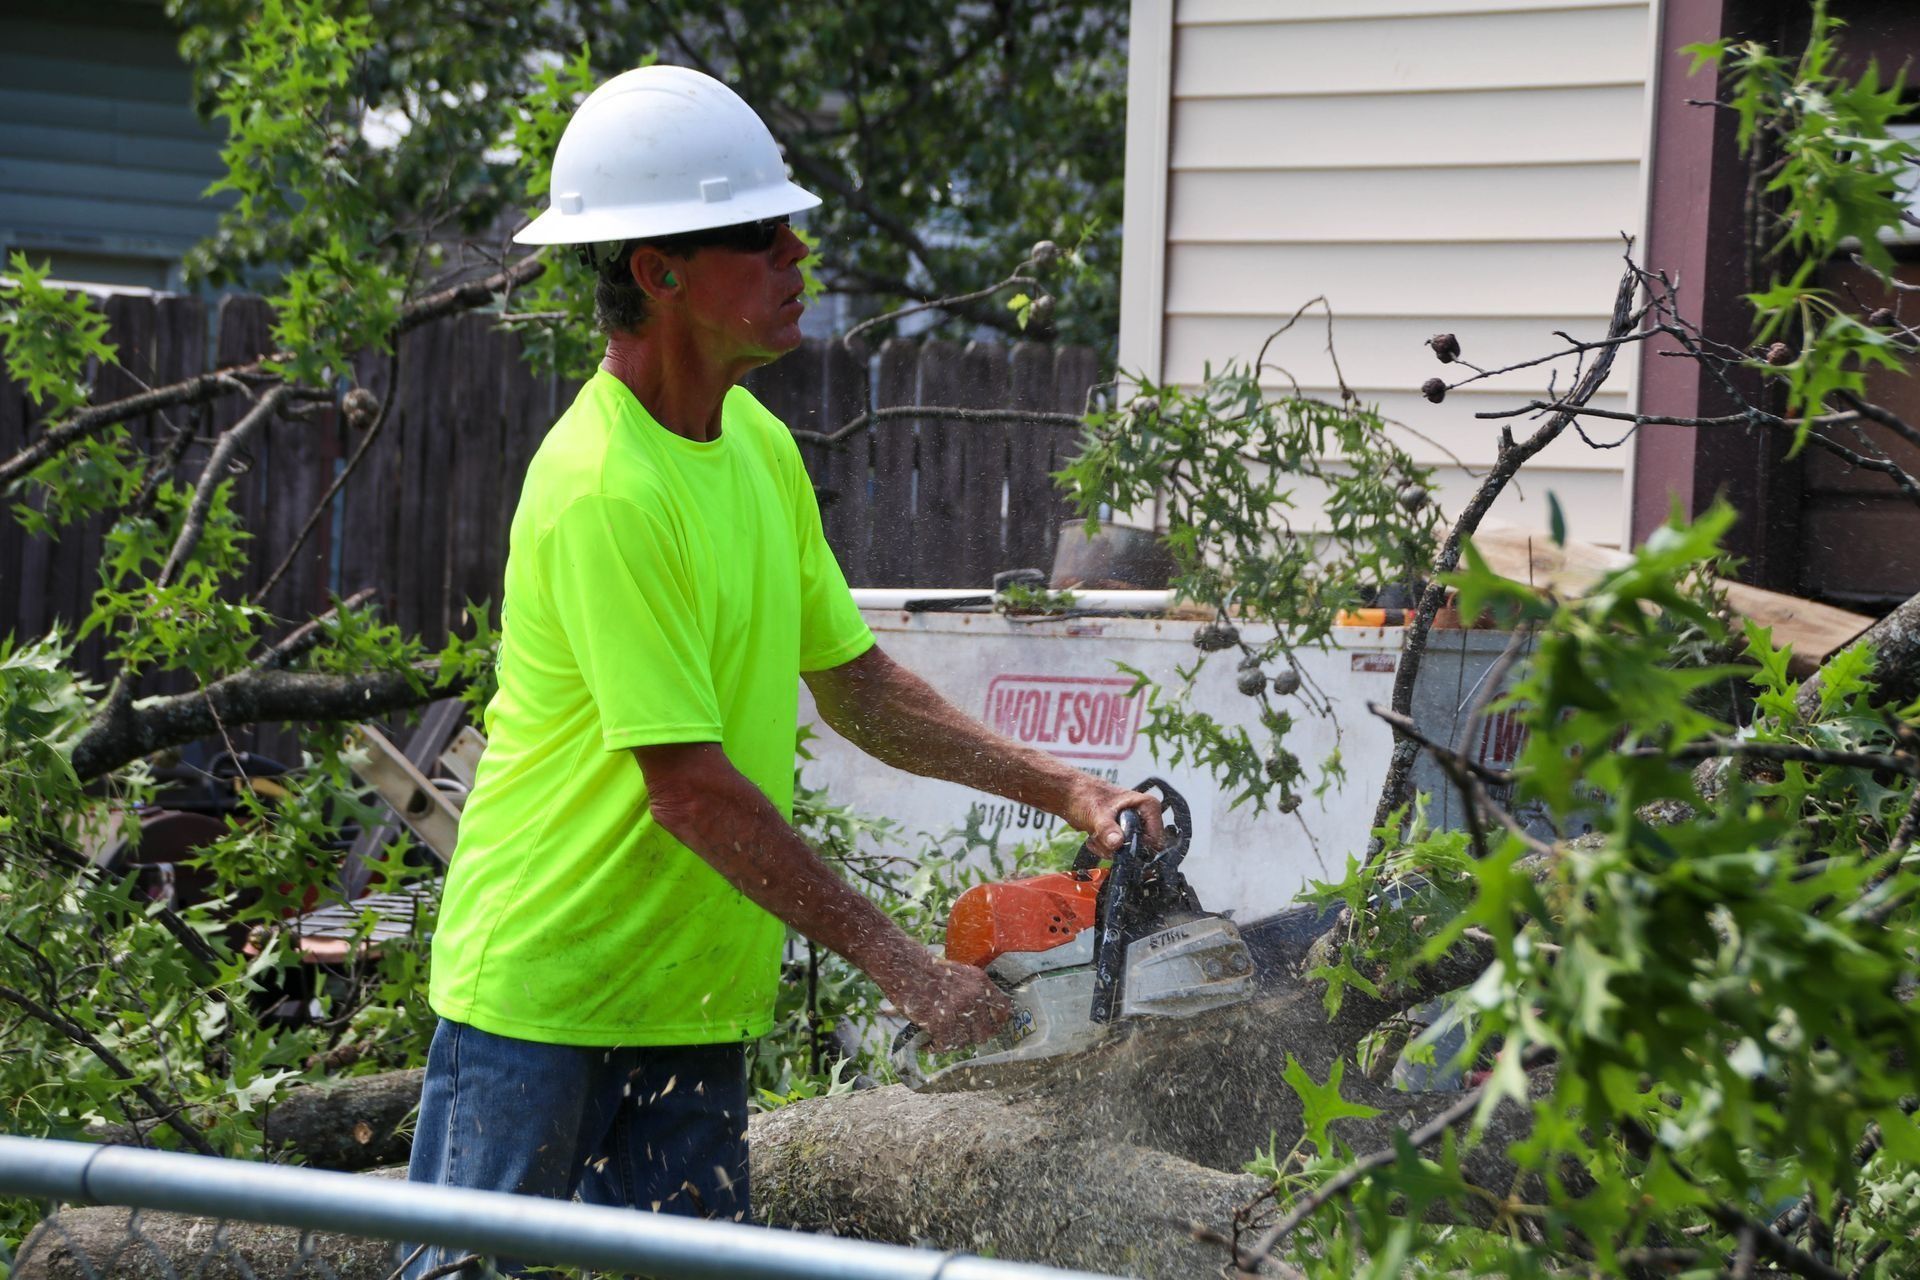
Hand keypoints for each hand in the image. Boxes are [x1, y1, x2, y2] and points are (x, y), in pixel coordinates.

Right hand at [892, 957, 1013, 1050]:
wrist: (905, 966)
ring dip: (952, 1043)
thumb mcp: (960, 973)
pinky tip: (928, 1043)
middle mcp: (974, 996)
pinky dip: (935, 1047)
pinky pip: (946, 1045)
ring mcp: (959, 1010)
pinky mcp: (942, 1022)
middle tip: (959, 1037)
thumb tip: (980, 1015)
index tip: (990, 1027)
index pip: (1003, 1009)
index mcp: (981, 982)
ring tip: (940, 1039)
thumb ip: (973, 991)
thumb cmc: (928, 970)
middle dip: (971, 1037)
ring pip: (965, 1041)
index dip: (998, 1022)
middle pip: (985, 1032)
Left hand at [1066, 780, 1165, 854]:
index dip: (1139, 848)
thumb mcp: (1097, 814)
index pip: (1156, 839)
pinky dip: (1104, 848)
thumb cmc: (1084, 796)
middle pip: (1141, 848)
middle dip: (1119, 849)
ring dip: (1108, 849)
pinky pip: (1118, 850)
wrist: (1069, 795)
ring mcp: (1133, 825)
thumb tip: (1117, 843)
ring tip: (1095, 835)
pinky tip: (1094, 837)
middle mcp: (1144, 816)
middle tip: (1102, 839)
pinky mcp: (1122, 832)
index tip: (1120, 846)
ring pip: (1128, 852)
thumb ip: (1108, 830)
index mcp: (1148, 806)